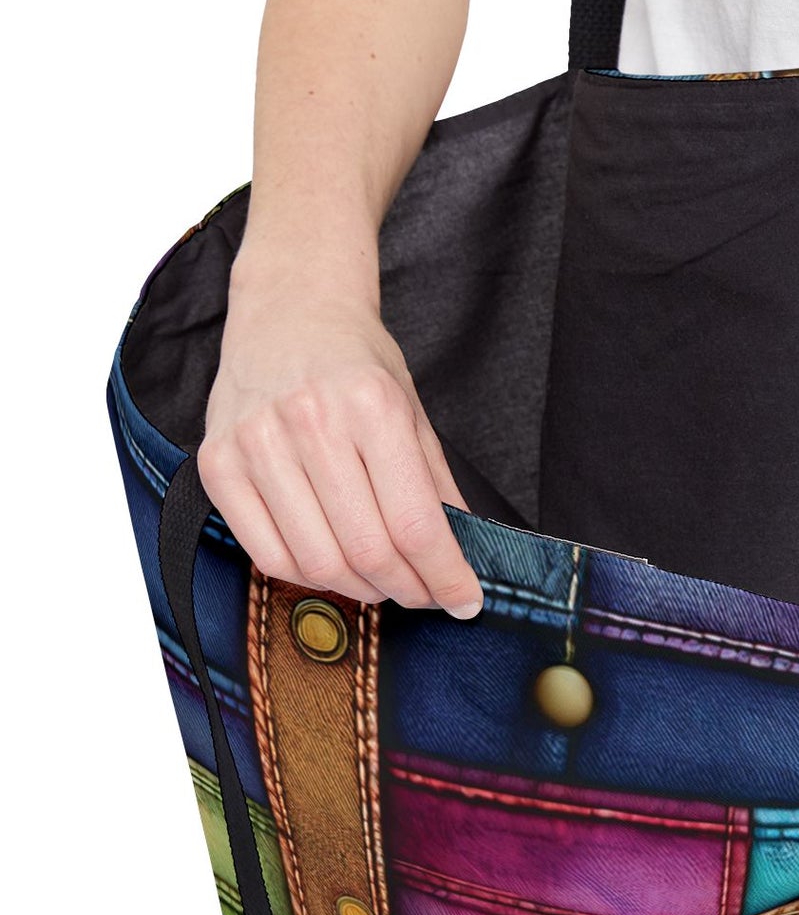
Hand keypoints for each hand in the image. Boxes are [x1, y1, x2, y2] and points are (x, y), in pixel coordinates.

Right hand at [198, 256, 482, 616]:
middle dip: (408, 589)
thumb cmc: (357, 365)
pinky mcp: (218, 464)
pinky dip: (308, 577)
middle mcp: (310, 424)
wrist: (289, 314)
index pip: (416, 524)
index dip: (445, 576)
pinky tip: (333, 567)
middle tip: (425, 594)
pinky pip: (267, 554)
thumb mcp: (415, 414)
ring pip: (317, 561)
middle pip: (368, 550)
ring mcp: (256, 445)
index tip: (465, 600)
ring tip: (382, 581)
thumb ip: (438, 487)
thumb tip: (461, 559)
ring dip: (360, 589)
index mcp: (373, 408)